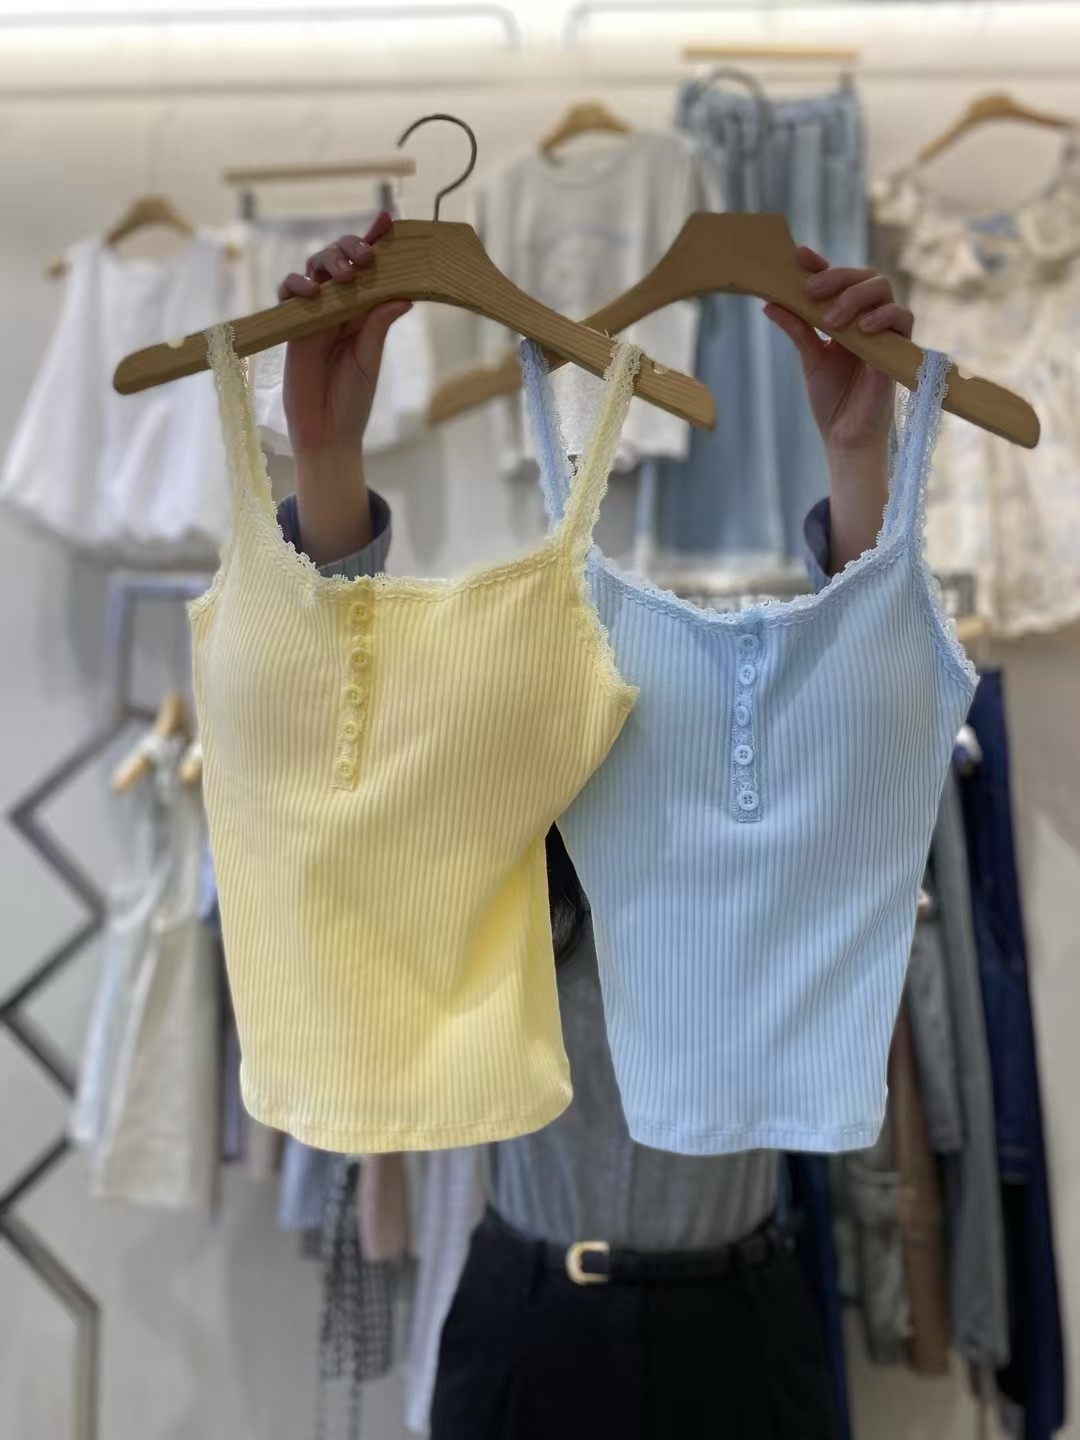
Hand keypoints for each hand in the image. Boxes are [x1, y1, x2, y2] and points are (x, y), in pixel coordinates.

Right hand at [278, 210, 411, 457]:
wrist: (326, 432)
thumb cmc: (352, 400)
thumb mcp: (369, 361)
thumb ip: (378, 327)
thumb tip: (404, 294)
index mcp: (363, 312)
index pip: (370, 270)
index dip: (375, 242)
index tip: (387, 220)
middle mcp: (339, 308)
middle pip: (339, 260)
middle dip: (350, 248)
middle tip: (365, 258)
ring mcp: (314, 315)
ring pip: (314, 270)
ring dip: (327, 262)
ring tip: (343, 275)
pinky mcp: (292, 326)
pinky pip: (288, 294)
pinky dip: (296, 285)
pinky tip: (310, 292)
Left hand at [764, 250, 912, 455]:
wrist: (846, 435)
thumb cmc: (831, 399)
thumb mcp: (809, 359)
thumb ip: (797, 329)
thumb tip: (770, 302)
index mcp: (846, 317)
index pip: (838, 280)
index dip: (821, 264)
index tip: (798, 256)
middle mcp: (868, 318)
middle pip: (863, 276)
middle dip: (837, 277)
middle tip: (811, 290)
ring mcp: (885, 331)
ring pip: (883, 290)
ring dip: (856, 296)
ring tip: (831, 319)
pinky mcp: (899, 348)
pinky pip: (903, 319)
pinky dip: (884, 317)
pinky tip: (862, 328)